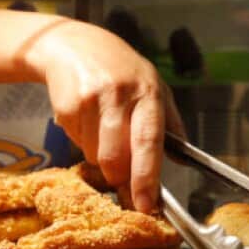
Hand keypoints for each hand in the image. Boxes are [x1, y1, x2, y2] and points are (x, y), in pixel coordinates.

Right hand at [27, 20, 182, 211]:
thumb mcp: (153, 84)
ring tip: (104, 131)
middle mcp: (118, 95)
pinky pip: (77, 144)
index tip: (147, 204)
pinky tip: (87, 119)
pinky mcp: (66, 107)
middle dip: (119, 177)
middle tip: (123, 180)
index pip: (148, 141)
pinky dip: (84, 142)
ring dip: (101, 157)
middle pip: (115, 158)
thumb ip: (170, 122)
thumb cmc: (120, 68)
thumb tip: (182, 159)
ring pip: (94, 156)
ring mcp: (89, 100)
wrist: (72, 44)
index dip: (146, 177)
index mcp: (147, 92)